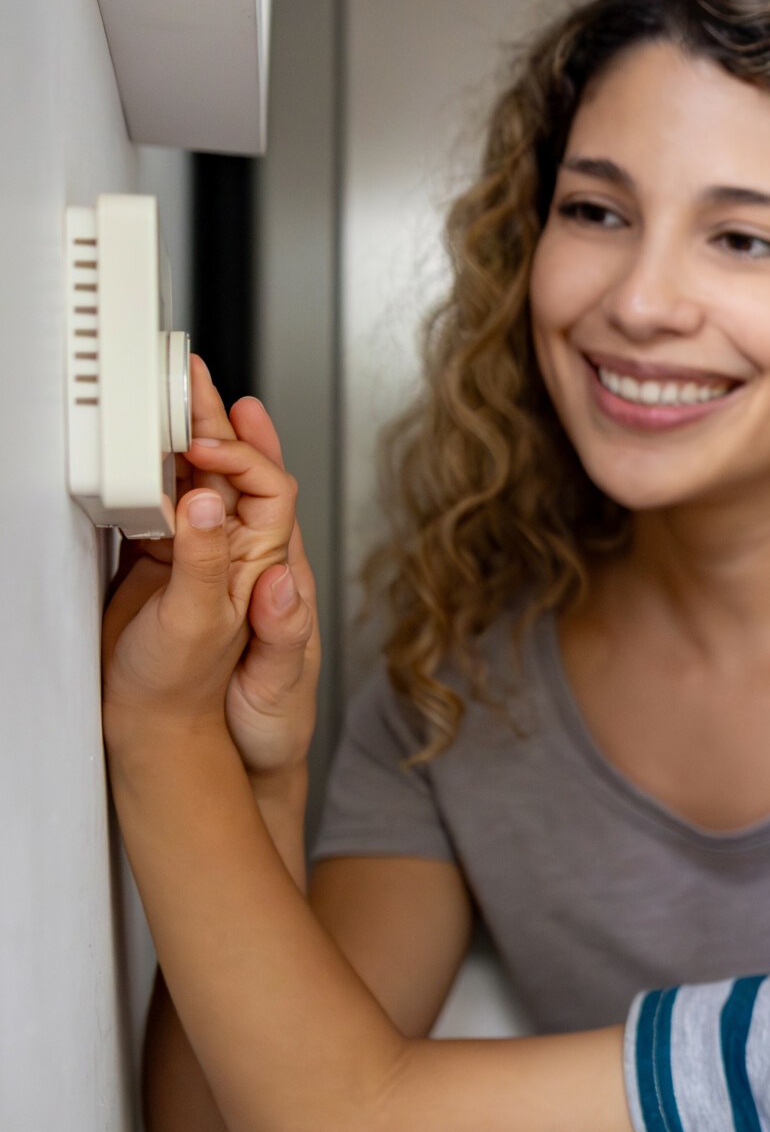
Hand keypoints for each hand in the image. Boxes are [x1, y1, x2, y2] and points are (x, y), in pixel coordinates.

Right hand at [112, 360, 318, 778]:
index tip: (207, 448)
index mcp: (278, 573)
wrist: (213, 756)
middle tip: (195, 376)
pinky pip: (158, 514)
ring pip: (194, 487)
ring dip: (180, 440)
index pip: (271, 494)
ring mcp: (205, 563)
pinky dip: (144, 482)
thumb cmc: (261, 722)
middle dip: (218, 422)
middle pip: (237, 475)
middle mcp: (246, 559)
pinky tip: (130, 457)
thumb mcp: (276, 679)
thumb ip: (278, 626)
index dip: (245, 460)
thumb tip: (277, 573)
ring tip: (167, 394)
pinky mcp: (167, 575)